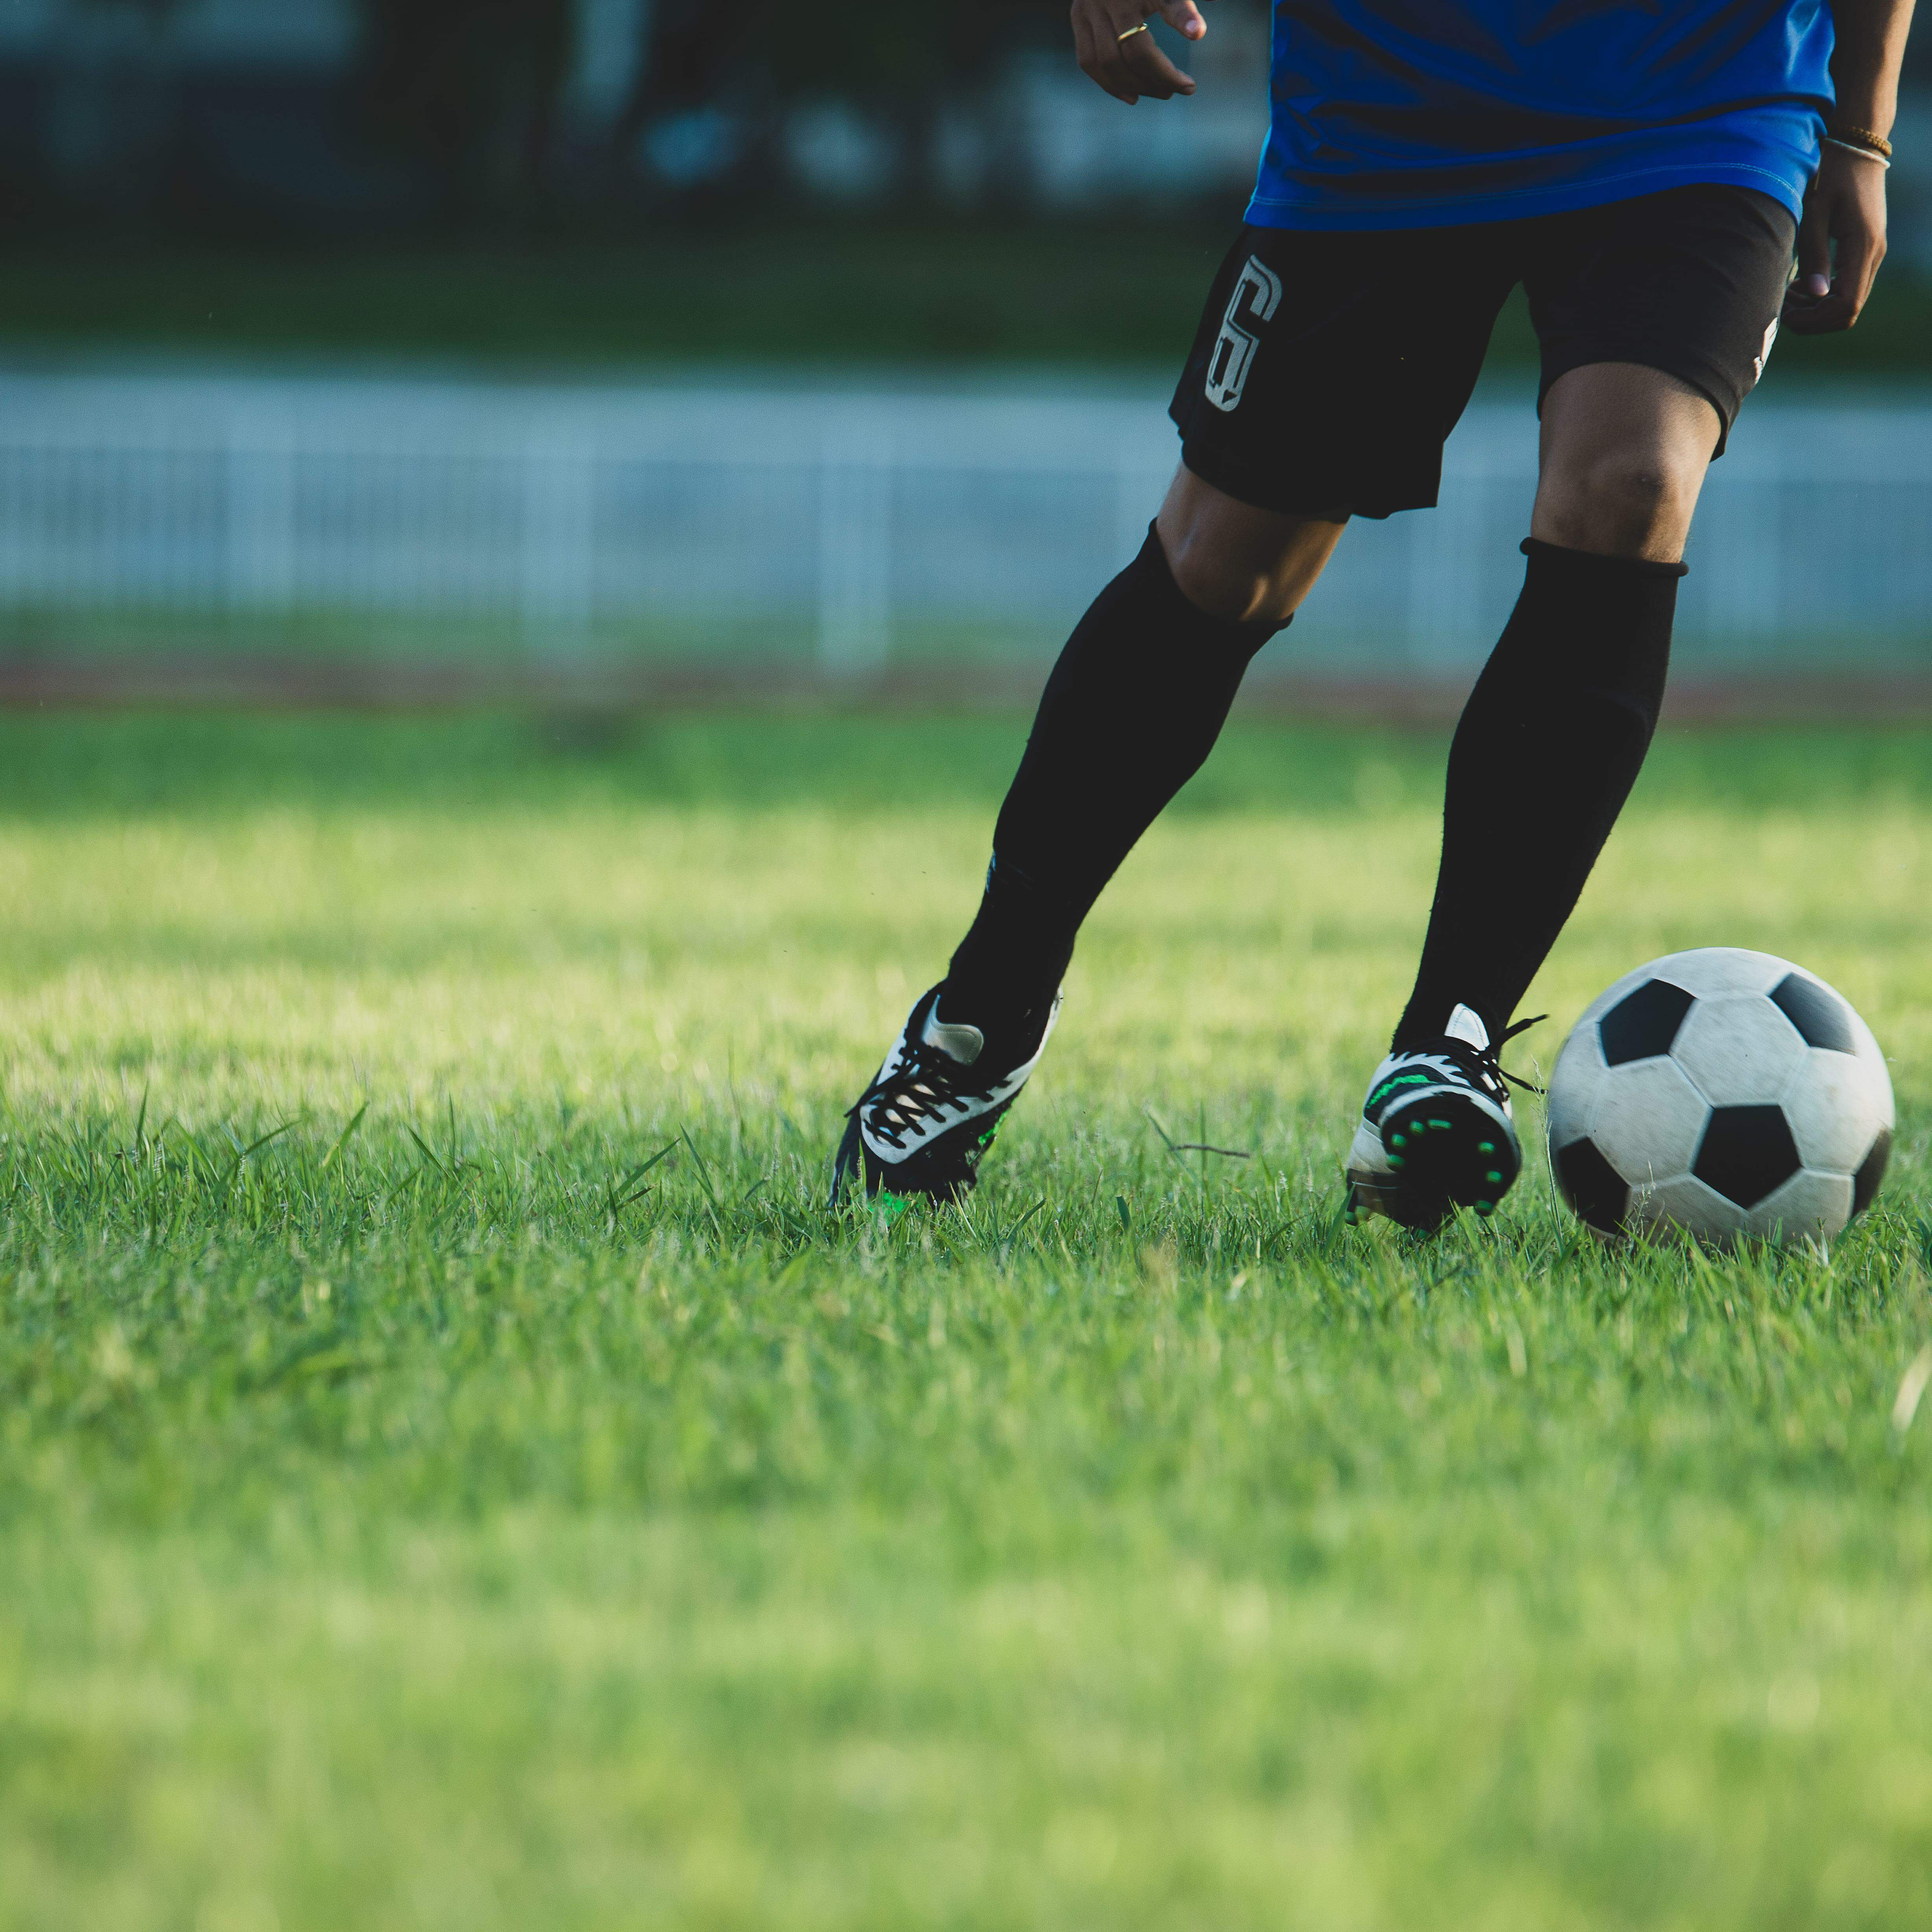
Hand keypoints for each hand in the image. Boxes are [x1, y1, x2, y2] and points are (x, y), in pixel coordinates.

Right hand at [1071, 1, 1213, 105]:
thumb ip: (1180, 8)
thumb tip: (1197, 34)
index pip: (1141, 50)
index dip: (1165, 74)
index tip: (1190, 86)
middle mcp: (1101, 3)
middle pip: (1119, 60)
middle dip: (1149, 82)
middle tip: (1173, 91)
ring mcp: (1085, 10)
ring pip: (1100, 64)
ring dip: (1128, 87)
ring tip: (1154, 92)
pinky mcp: (1078, 16)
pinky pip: (1087, 60)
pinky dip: (1107, 82)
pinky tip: (1129, 94)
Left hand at [1781, 141, 1888, 333]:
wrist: (1856, 149)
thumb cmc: (1831, 176)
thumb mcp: (1815, 213)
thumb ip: (1815, 255)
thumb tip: (1815, 295)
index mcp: (1862, 247)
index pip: (1846, 306)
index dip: (1815, 320)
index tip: (1786, 313)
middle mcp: (1874, 254)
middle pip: (1848, 311)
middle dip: (1813, 318)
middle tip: (1783, 307)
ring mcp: (1873, 252)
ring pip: (1849, 301)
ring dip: (1817, 307)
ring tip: (1789, 294)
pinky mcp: (1866, 249)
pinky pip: (1848, 285)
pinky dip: (1824, 294)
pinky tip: (1802, 283)